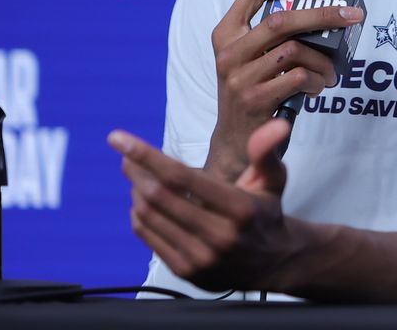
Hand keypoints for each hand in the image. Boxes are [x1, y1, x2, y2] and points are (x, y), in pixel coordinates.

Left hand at [109, 122, 293, 292]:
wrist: (272, 263)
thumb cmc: (266, 212)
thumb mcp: (273, 179)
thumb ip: (267, 151)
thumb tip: (276, 125)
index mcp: (239, 208)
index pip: (181, 177)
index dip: (146, 155)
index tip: (119, 139)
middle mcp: (218, 235)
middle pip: (159, 196)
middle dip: (136, 169)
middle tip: (125, 153)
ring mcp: (200, 257)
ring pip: (150, 216)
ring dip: (136, 190)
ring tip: (134, 173)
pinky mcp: (186, 271)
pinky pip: (148, 237)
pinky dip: (139, 214)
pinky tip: (142, 200)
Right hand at [206, 0, 364, 179]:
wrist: (234, 141)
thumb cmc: (253, 90)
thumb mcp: (249, 58)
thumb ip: (272, 36)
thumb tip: (323, 14)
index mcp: (226, 32)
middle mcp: (229, 51)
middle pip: (281, 20)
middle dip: (324, 15)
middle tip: (353, 16)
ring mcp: (239, 76)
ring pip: (295, 50)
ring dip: (323, 60)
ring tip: (330, 73)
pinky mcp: (255, 99)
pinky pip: (298, 78)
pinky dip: (316, 81)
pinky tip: (317, 88)